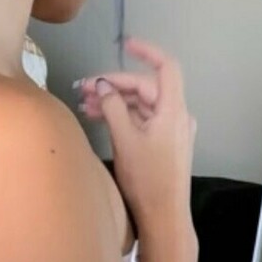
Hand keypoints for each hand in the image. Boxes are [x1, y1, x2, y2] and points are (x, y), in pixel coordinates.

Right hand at [75, 38, 196, 221]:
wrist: (164, 217)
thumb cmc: (147, 179)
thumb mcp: (125, 139)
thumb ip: (113, 107)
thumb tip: (103, 85)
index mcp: (173, 110)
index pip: (166, 67)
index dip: (147, 51)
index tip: (125, 44)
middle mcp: (177, 116)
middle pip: (145, 87)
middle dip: (115, 85)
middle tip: (84, 89)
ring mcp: (172, 130)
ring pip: (141, 104)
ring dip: (115, 101)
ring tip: (85, 105)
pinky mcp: (164, 143)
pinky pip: (143, 120)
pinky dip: (123, 116)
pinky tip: (99, 118)